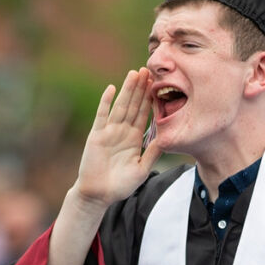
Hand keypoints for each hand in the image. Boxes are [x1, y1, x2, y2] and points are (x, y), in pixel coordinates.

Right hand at [74, 68, 160, 207]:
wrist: (98, 195)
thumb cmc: (120, 185)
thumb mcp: (142, 168)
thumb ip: (153, 152)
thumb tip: (167, 137)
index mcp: (134, 138)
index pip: (144, 114)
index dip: (150, 99)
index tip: (158, 83)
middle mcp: (122, 131)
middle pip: (133, 105)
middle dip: (140, 88)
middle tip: (148, 70)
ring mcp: (109, 131)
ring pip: (121, 106)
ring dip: (127, 90)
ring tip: (134, 73)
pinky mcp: (97, 135)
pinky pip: (102, 115)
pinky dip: (106, 102)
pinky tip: (112, 89)